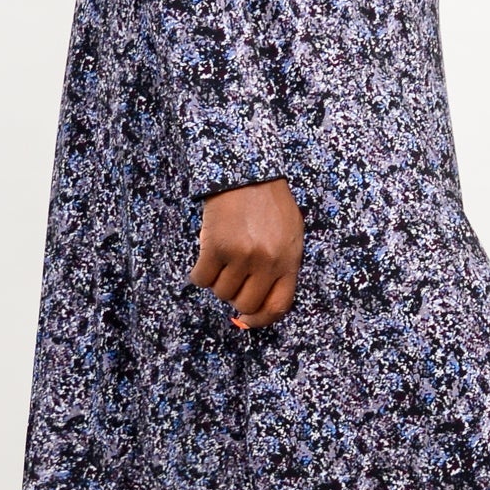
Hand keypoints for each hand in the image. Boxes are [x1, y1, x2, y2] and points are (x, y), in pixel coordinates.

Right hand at [190, 177, 303, 329]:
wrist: (247, 170)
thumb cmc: (269, 202)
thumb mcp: (290, 234)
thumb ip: (280, 267)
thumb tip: (257, 307)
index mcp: (289, 259)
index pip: (278, 306)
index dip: (260, 320)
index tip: (247, 320)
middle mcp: (267, 261)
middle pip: (245, 303)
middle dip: (235, 297)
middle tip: (232, 278)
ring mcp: (242, 255)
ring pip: (221, 292)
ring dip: (217, 281)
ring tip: (222, 258)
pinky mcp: (217, 246)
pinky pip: (201, 278)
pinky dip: (200, 273)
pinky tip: (206, 256)